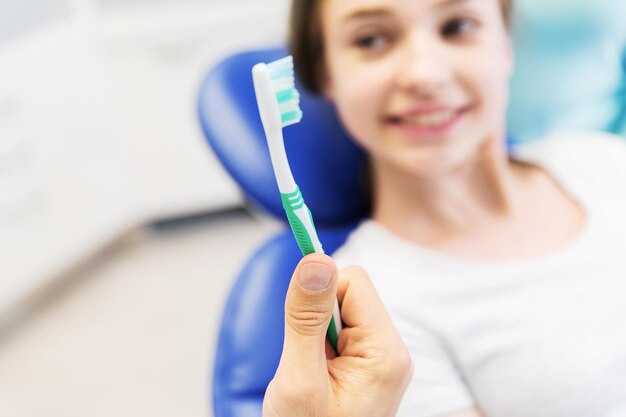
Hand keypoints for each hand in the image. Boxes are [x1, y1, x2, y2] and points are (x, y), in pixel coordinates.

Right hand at [263, 253, 412, 416]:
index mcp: (385, 351)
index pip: (352, 281)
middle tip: (307, 361)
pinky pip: (341, 330)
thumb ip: (306, 317)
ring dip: (316, 334)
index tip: (297, 320)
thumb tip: (315, 258)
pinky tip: (317, 374)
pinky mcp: (369, 364)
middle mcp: (391, 350)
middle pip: (348, 292)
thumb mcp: (299, 379)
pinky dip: (320, 345)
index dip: (318, 293)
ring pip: (341, 310)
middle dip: (316, 317)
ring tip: (311, 373)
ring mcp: (382, 358)